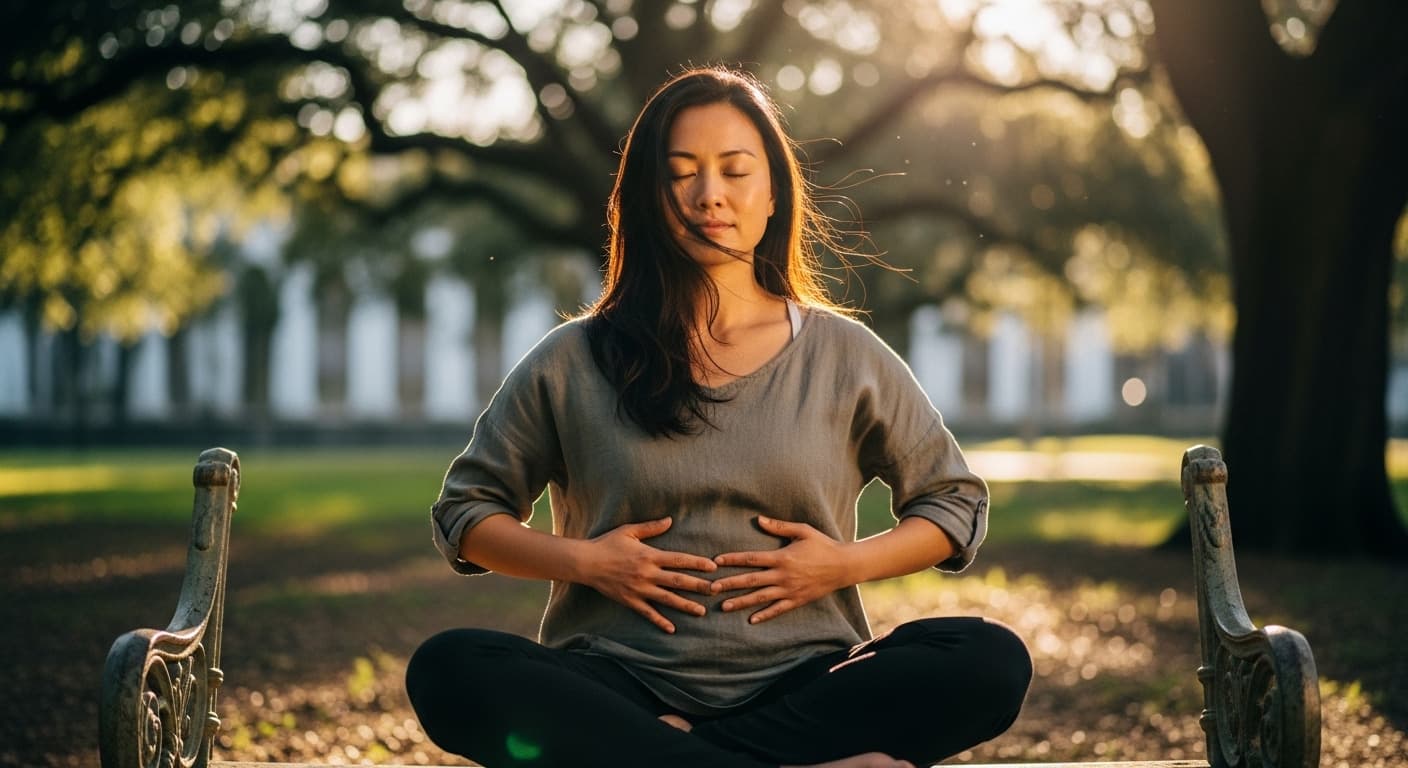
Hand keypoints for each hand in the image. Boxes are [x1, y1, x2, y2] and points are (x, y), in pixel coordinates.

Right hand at [578, 517, 716, 633]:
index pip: (679, 560)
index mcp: (649, 555)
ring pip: (667, 599)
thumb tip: (670, 519)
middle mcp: (647, 574)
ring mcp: (639, 589)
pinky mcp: (630, 600)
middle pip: (678, 581)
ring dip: (686, 605)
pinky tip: (672, 629)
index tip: (713, 567)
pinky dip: (660, 621)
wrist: (586, 562)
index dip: (697, 563)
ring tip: (702, 611)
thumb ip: (651, 527)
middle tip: (717, 591)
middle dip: (699, 586)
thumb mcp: (629, 531)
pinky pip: (648, 613)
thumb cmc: (607, 544)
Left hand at [710, 516, 853, 623]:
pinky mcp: (797, 600)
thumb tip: (759, 519)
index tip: (716, 562)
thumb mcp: (803, 531)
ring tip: (724, 607)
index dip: (733, 559)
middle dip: (730, 584)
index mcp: (782, 557)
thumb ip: (780, 526)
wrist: (844, 566)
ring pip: (760, 597)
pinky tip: (751, 620)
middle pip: (751, 580)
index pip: (751, 558)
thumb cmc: (823, 545)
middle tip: (711, 588)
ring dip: (741, 602)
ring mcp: (790, 590)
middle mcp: (783, 575)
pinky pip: (778, 609)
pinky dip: (765, 615)